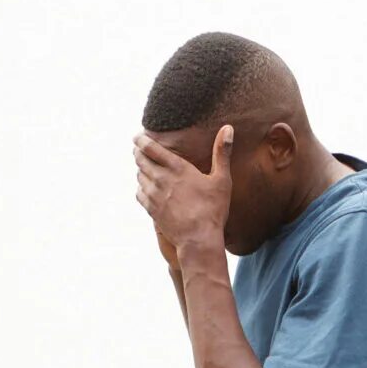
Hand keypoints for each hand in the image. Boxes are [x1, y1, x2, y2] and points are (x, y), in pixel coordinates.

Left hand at [135, 127, 231, 256]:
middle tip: (139, 149)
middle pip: (140, 160)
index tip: (138, 136)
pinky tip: (145, 187)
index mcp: (177, 168)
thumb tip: (228, 128)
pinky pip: (139, 193)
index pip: (151, 148)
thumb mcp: (222, 180)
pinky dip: (140, 187)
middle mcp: (161, 179)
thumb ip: (222, 153)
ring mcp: (154, 196)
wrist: (198, 240)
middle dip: (138, 152)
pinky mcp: (151, 210)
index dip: (141, 140)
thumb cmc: (213, 209)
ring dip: (140, 169)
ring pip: (139, 176)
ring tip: (143, 166)